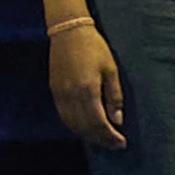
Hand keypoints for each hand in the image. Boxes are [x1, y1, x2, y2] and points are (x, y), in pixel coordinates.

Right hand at [41, 14, 127, 153]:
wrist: (68, 30)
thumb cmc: (94, 47)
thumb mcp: (111, 70)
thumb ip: (114, 96)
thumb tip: (117, 120)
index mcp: (88, 90)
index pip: (99, 123)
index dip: (110, 136)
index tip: (121, 143)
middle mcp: (71, 95)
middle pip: (85, 127)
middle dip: (100, 139)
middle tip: (113, 144)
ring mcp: (60, 94)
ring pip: (72, 124)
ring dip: (87, 135)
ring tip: (101, 138)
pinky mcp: (54, 90)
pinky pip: (63, 115)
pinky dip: (74, 125)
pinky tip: (85, 127)